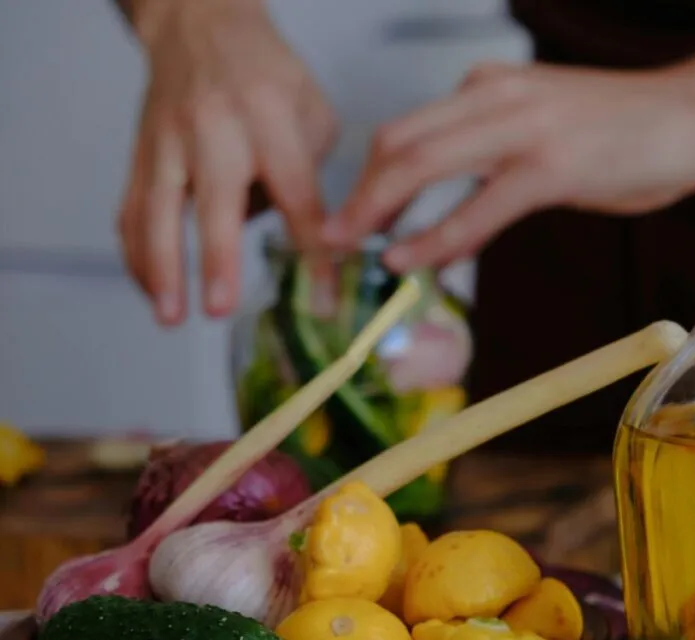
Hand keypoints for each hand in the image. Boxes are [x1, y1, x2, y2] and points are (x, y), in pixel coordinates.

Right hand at [119, 0, 338, 324]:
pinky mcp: (141, 154)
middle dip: (215, 259)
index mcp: (269, 119)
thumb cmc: (265, 75)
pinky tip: (152, 289)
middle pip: (215, 201)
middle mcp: (215, 129)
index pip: (298, 196)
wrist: (198, 24)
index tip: (322, 299)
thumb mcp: (313, 114)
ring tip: (170, 315)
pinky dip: (137, 254)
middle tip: (218, 308)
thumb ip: (311, 177)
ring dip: (161, 268)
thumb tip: (304, 242)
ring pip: (157, 210)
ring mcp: (169, 142)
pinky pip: (132, 209)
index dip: (312, 251)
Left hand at [329, 61, 694, 272]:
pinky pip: (476, 208)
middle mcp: (494, 97)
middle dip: (357, 195)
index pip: (407, 130)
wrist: (693, 116)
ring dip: (378, 213)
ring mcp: (521, 128)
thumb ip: (494, 159)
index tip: (353, 216)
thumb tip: (454, 213)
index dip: (369, 177)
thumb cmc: (625, 132)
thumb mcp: (544, 133)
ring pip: (422, 166)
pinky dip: (434, 238)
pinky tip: (410, 261)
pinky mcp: (549, 166)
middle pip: (397, 143)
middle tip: (332, 238)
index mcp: (489, 88)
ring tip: (353, 251)